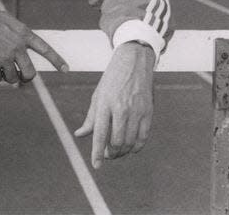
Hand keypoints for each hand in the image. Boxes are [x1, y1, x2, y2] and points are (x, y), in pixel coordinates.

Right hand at [0, 5, 68, 83]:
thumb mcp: (9, 20)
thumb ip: (20, 33)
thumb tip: (26, 45)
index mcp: (23, 34)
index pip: (45, 49)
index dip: (56, 60)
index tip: (66, 69)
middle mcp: (17, 47)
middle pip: (30, 73)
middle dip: (26, 77)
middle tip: (22, 76)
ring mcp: (5, 57)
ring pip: (13, 78)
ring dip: (8, 76)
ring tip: (1, 67)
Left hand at [74, 42, 154, 167]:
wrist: (133, 62)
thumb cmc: (112, 80)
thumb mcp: (97, 95)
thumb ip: (90, 118)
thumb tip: (80, 135)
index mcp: (105, 103)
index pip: (100, 134)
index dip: (97, 152)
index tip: (96, 166)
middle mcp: (121, 108)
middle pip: (117, 141)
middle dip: (111, 154)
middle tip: (107, 155)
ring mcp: (136, 110)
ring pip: (130, 142)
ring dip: (123, 152)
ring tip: (117, 152)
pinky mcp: (148, 111)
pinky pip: (143, 136)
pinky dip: (137, 147)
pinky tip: (131, 148)